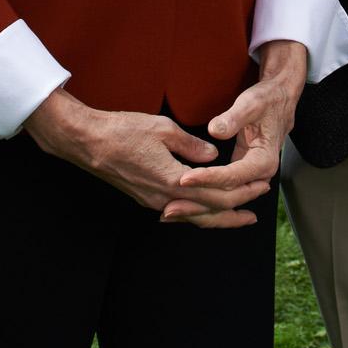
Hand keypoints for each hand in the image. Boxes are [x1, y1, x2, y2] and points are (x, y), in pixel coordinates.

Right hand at [23, 89, 265, 228]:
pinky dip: (197, 213)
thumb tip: (214, 154)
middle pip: (208, 215)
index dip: (242, 193)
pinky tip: (203, 210)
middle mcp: (164, 198)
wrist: (87, 143)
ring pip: (192, 217)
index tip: (260, 187)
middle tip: (256, 210)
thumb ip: (192, 145)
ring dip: (217, 218)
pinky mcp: (144, 197)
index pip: (218, 195)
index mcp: (174, 181)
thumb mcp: (164, 129)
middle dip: (235, 213)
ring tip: (237, 217)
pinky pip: (178, 212)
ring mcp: (152, 201)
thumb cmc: (123, 131)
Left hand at [164, 39, 307, 224]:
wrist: (279, 100)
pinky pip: (221, 192)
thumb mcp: (251, 104)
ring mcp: (250, 178)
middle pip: (227, 197)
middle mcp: (259, 175)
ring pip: (223, 200)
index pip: (232, 177)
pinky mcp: (240, 175)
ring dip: (197, 206)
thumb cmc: (266, 101)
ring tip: (170, 211)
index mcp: (264, 161)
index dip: (208, 179)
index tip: (185, 179)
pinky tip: (181, 202)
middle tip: (170, 206)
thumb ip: (233, 118)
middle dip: (198, 202)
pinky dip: (202, 199)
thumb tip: (215, 131)